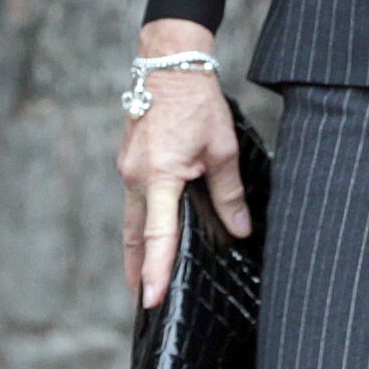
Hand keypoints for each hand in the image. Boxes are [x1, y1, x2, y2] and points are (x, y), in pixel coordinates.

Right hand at [118, 17, 252, 310]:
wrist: (170, 64)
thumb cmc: (197, 102)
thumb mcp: (222, 148)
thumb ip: (228, 192)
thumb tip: (240, 228)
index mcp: (159, 176)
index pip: (158, 235)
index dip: (156, 270)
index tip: (151, 300)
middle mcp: (136, 177)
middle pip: (135, 235)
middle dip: (137, 270)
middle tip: (144, 303)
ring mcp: (128, 169)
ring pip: (132, 219)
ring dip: (137, 248)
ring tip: (145, 278)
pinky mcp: (129, 161)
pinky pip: (135, 199)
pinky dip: (141, 220)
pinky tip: (153, 231)